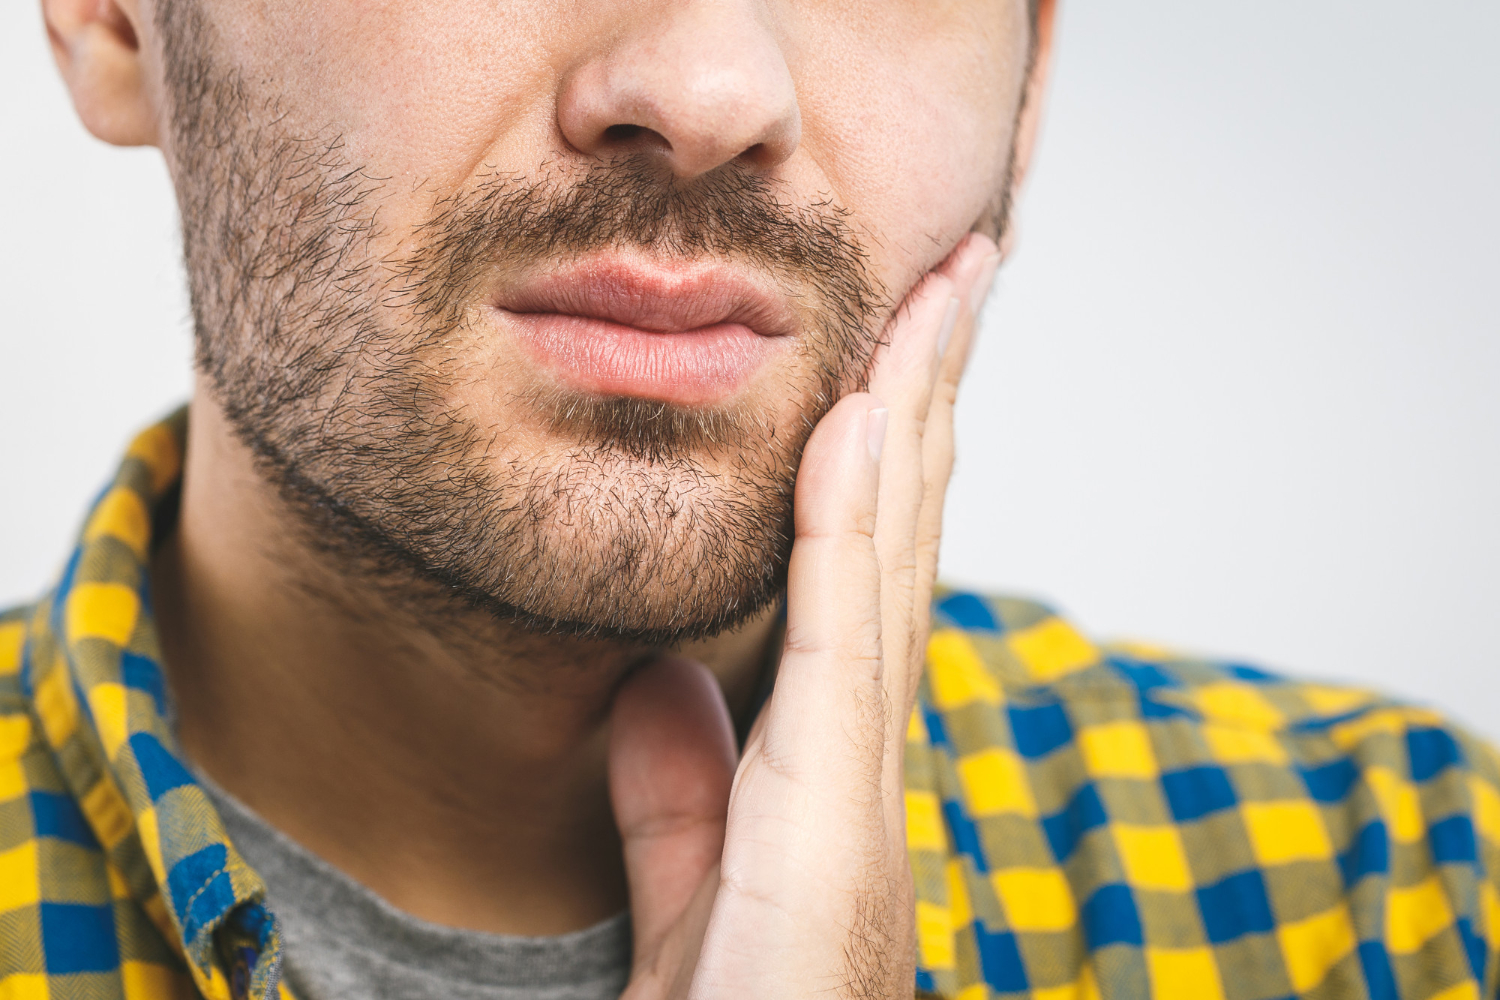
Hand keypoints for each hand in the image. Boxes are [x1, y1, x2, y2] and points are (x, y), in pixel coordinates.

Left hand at [609, 234, 1001, 998]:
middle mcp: (870, 753)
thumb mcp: (687, 888)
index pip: (868, 573)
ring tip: (940, 295)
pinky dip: (853, 520)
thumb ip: (677, 786)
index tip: (896, 348)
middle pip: (905, 538)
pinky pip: (840, 635)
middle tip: (957, 273)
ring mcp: (862, 781)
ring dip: (915, 418)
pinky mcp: (831, 819)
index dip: (890, 454)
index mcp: (837, 764)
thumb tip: (658, 678)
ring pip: (895, 558)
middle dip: (932, 397)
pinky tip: (857, 418)